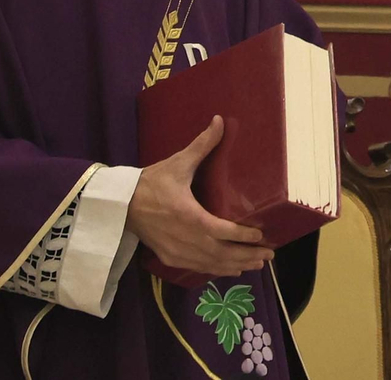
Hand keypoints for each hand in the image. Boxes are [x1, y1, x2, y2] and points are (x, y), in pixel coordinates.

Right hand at [126, 116, 272, 276]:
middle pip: (220, 252)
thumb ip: (202, 145)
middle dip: (247, 255)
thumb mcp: (178, 163)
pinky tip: (232, 270)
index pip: (221, 230)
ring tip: (258, 264)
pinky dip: (216, 270)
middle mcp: (184, 238)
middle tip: (270, 255)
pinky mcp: (169, 258)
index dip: (242, 236)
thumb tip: (220, 121)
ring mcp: (176, 251)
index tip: (261, 236)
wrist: (120, 204)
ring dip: (235, 265)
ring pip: (210, 263)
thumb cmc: (152, 182)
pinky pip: (197, 268)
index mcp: (188, 215)